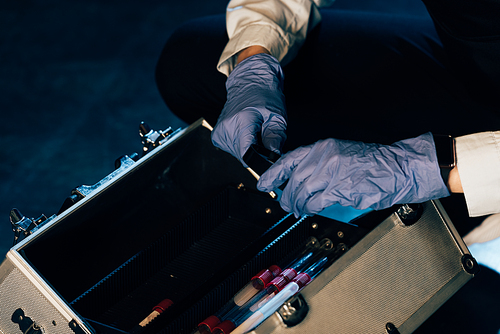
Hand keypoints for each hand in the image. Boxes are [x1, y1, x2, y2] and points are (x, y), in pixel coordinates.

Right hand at [211, 53, 286, 165]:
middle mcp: (226, 128)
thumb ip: (275, 139)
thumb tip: (274, 156)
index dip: (260, 160)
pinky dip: (242, 145)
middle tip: (263, 135)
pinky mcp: (217, 136)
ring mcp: (220, 132)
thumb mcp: (277, 116)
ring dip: (249, 148)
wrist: (249, 81)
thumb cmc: (264, 95)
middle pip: (243, 156)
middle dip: (257, 152)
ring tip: (255, 131)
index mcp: (241, 121)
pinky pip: (233, 149)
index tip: (268, 156)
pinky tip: (247, 132)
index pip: (246, 155)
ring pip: (238, 155)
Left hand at [257, 133, 449, 216]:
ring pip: (302, 193)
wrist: (398, 168)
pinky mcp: (342, 190)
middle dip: (286, 197)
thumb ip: (319, 164)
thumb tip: (298, 180)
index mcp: (324, 147)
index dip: (273, 174)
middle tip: (286, 204)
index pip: (289, 159)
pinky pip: (317, 203)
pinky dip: (311, 209)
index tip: (264, 183)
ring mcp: (333, 174)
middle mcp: (325, 158)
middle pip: (294, 181)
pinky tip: (313, 210)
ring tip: (298, 210)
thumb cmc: (373, 163)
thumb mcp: (341, 153)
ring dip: (297, 205)